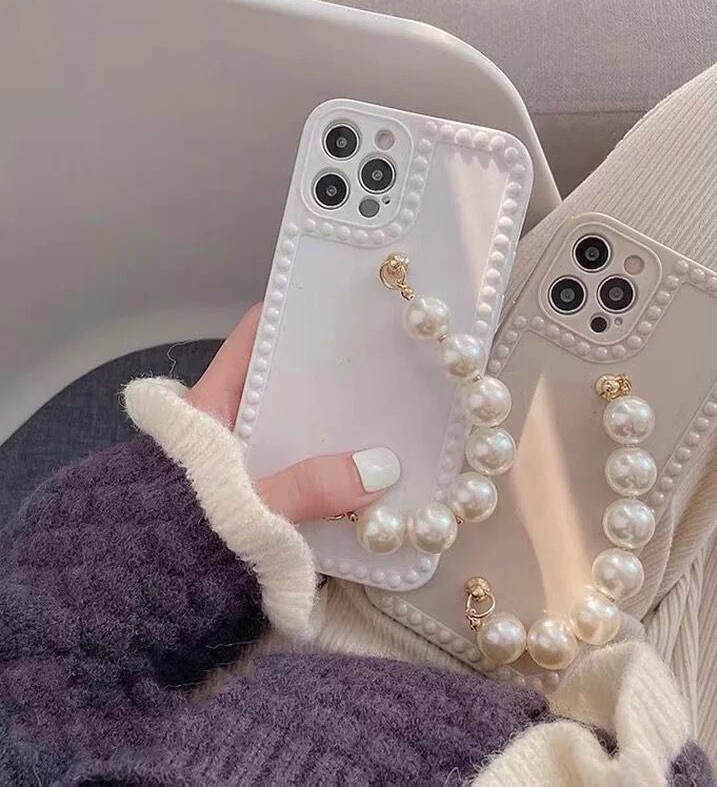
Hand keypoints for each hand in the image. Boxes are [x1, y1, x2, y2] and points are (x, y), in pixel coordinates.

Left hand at [187, 305, 399, 520]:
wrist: (130, 607)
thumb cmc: (174, 541)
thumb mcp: (243, 508)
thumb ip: (307, 489)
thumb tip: (380, 468)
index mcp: (207, 409)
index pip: (249, 341)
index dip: (289, 317)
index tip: (340, 306)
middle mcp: (224, 428)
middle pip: (282, 385)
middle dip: (328, 377)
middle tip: (385, 368)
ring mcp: (240, 464)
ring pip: (294, 431)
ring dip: (333, 430)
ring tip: (388, 419)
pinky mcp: (253, 499)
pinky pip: (299, 471)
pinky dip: (327, 471)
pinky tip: (364, 476)